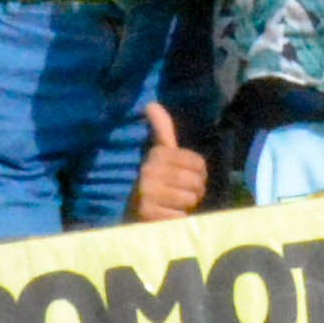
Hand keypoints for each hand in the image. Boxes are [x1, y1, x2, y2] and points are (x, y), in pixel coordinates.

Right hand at [127, 103, 209, 220]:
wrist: (124, 209)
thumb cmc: (147, 178)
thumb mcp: (155, 153)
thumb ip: (161, 130)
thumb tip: (151, 104)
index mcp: (156, 155)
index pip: (198, 162)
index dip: (200, 172)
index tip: (188, 176)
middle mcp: (150, 172)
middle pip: (197, 181)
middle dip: (195, 190)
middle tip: (183, 192)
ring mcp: (147, 194)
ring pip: (190, 199)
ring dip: (186, 205)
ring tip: (173, 203)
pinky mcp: (147, 216)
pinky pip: (180, 217)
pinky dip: (178, 218)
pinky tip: (166, 215)